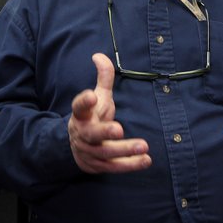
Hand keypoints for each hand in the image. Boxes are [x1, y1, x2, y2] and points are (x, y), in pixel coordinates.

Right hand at [68, 53, 151, 173]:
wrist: (77, 146)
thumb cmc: (93, 116)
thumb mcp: (98, 97)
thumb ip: (103, 78)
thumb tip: (99, 55)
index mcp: (81, 115)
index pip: (79, 107)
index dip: (84, 101)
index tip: (92, 95)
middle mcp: (83, 134)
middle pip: (91, 134)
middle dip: (104, 132)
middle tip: (118, 129)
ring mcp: (89, 152)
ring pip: (105, 153)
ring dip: (124, 151)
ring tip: (144, 146)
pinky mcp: (97, 166)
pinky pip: (114, 167)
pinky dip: (130, 165)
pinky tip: (146, 160)